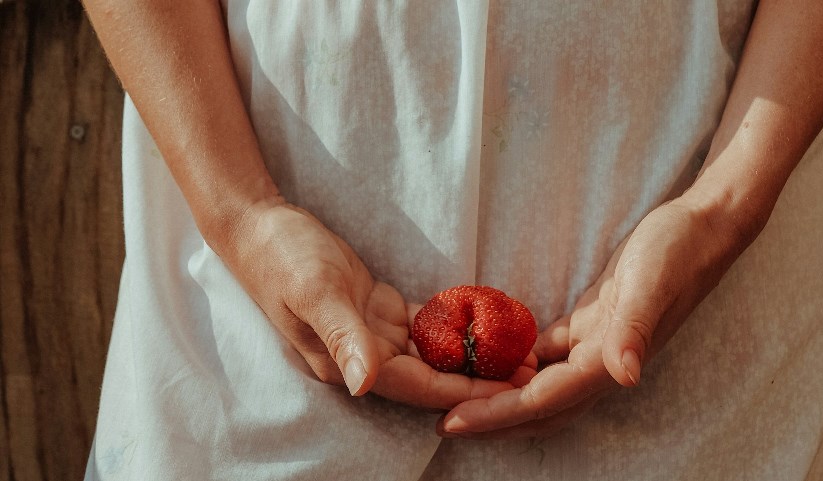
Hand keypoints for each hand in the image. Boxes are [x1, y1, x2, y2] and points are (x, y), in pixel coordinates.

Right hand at [220, 200, 529, 407]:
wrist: (258, 226)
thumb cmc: (281, 257)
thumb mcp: (314, 291)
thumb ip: (342, 336)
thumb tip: (365, 385)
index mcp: (346, 361)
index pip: (417, 386)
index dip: (464, 390)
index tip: (510, 390)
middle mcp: (361, 355)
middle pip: (431, 376)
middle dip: (480, 378)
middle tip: (530, 371)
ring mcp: (368, 333)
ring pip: (430, 354)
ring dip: (472, 356)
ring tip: (517, 352)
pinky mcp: (373, 309)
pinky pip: (421, 326)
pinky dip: (451, 326)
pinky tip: (483, 324)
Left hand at [438, 197, 748, 437]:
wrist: (704, 227)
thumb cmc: (678, 250)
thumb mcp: (653, 281)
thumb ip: (636, 329)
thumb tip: (626, 376)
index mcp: (608, 360)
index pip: (542, 399)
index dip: (496, 415)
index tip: (452, 422)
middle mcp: (602, 363)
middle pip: (538, 407)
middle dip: (492, 420)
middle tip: (442, 423)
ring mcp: (598, 345)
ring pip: (541, 385)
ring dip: (503, 397)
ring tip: (458, 397)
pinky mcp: (594, 322)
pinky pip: (549, 354)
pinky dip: (519, 362)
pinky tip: (492, 357)